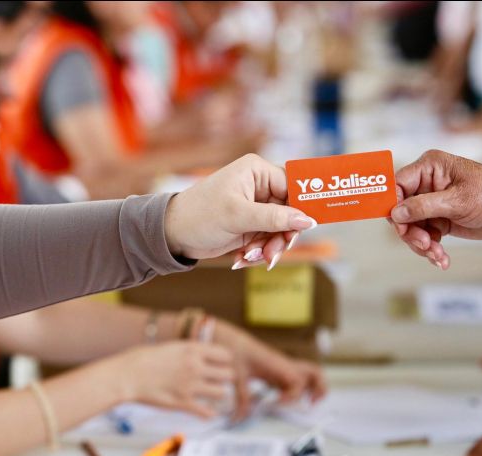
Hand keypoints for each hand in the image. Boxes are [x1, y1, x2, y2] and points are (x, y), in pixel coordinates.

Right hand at [115, 341, 235, 417]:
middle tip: (215, 380)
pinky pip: (206, 412)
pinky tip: (204, 411)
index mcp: (193, 350)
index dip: (224, 360)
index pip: (226, 355)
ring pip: (222, 393)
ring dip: (217, 394)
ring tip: (209, 394)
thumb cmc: (144, 359)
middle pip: (229, 374)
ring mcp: (191, 386)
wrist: (127, 376)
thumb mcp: (172, 347)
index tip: (218, 364)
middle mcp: (196, 367)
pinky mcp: (183, 403)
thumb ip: (190, 351)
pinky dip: (208, 413)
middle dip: (224, 377)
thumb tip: (203, 354)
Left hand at [165, 154, 316, 261]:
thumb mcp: (239, 215)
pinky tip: (242, 258)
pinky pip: (268, 240)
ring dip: (269, 248)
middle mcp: (259, 187)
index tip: (308, 227)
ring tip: (250, 258)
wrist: (173, 234)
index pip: (292, 186)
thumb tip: (308, 220)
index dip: (301, 207)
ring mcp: (256, 208)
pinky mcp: (251, 226)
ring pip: (281, 231)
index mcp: (257, 171)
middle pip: (290, 212)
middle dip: (282, 236)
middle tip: (272, 254)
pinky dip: (259, 252)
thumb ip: (275, 218)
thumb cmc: (200, 214)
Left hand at [213, 321, 326, 419]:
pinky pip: (299, 378)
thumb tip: (242, 415)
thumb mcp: (237, 375)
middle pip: (315, 373)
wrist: (234, 341)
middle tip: (311, 403)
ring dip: (315, 388)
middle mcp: (286, 365)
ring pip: (310, 374)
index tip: (277, 402)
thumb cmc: (237, 351)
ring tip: (309, 402)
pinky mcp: (281, 370)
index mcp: (278, 365)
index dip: (291, 395)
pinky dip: (302, 388)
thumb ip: (241, 397)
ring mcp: (286, 367)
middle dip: (319, 389)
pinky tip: (289, 398)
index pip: (297, 381)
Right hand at [390, 150, 481, 268]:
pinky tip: (442, 259)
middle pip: (401, 211)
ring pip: (411, 227)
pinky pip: (425, 236)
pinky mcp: (440, 219)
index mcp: (429, 168)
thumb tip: (396, 213)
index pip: (398, 185)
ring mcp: (432, 202)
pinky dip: (431, 249)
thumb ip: (423, 206)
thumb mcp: (458, 201)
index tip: (400, 227)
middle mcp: (427, 183)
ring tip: (438, 256)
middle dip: (411, 232)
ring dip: (422, 245)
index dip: (394, 206)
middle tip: (425, 245)